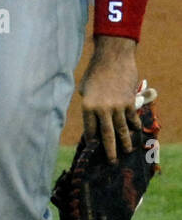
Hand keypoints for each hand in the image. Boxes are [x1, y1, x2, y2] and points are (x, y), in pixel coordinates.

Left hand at [79, 36, 139, 162]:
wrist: (113, 58)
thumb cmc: (95, 72)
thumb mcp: (85, 88)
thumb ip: (89, 104)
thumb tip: (93, 118)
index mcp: (88, 107)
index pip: (90, 130)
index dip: (93, 141)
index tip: (94, 150)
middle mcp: (103, 109)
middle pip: (107, 135)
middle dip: (110, 151)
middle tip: (112, 162)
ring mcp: (117, 107)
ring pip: (122, 129)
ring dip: (125, 142)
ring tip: (127, 152)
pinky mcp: (129, 102)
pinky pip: (132, 118)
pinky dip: (134, 126)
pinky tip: (135, 132)